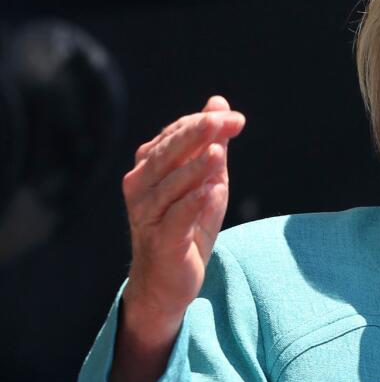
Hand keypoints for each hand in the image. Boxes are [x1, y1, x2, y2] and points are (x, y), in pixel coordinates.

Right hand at [120, 95, 244, 346]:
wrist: (169, 279)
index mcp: (150, 167)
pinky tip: (212, 191)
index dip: (204, 125)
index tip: (236, 119)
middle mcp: (142, 187)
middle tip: (222, 122)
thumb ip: (212, 142)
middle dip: (196, 136)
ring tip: (218, 153)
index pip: (174, 136)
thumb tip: (219, 102)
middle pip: (167, 155)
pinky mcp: (161, 241)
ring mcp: (148, 214)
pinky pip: (176, 219)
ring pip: (169, 186)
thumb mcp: (206, 179)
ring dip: (194, 168)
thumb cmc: (186, 223)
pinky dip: (192, 204)